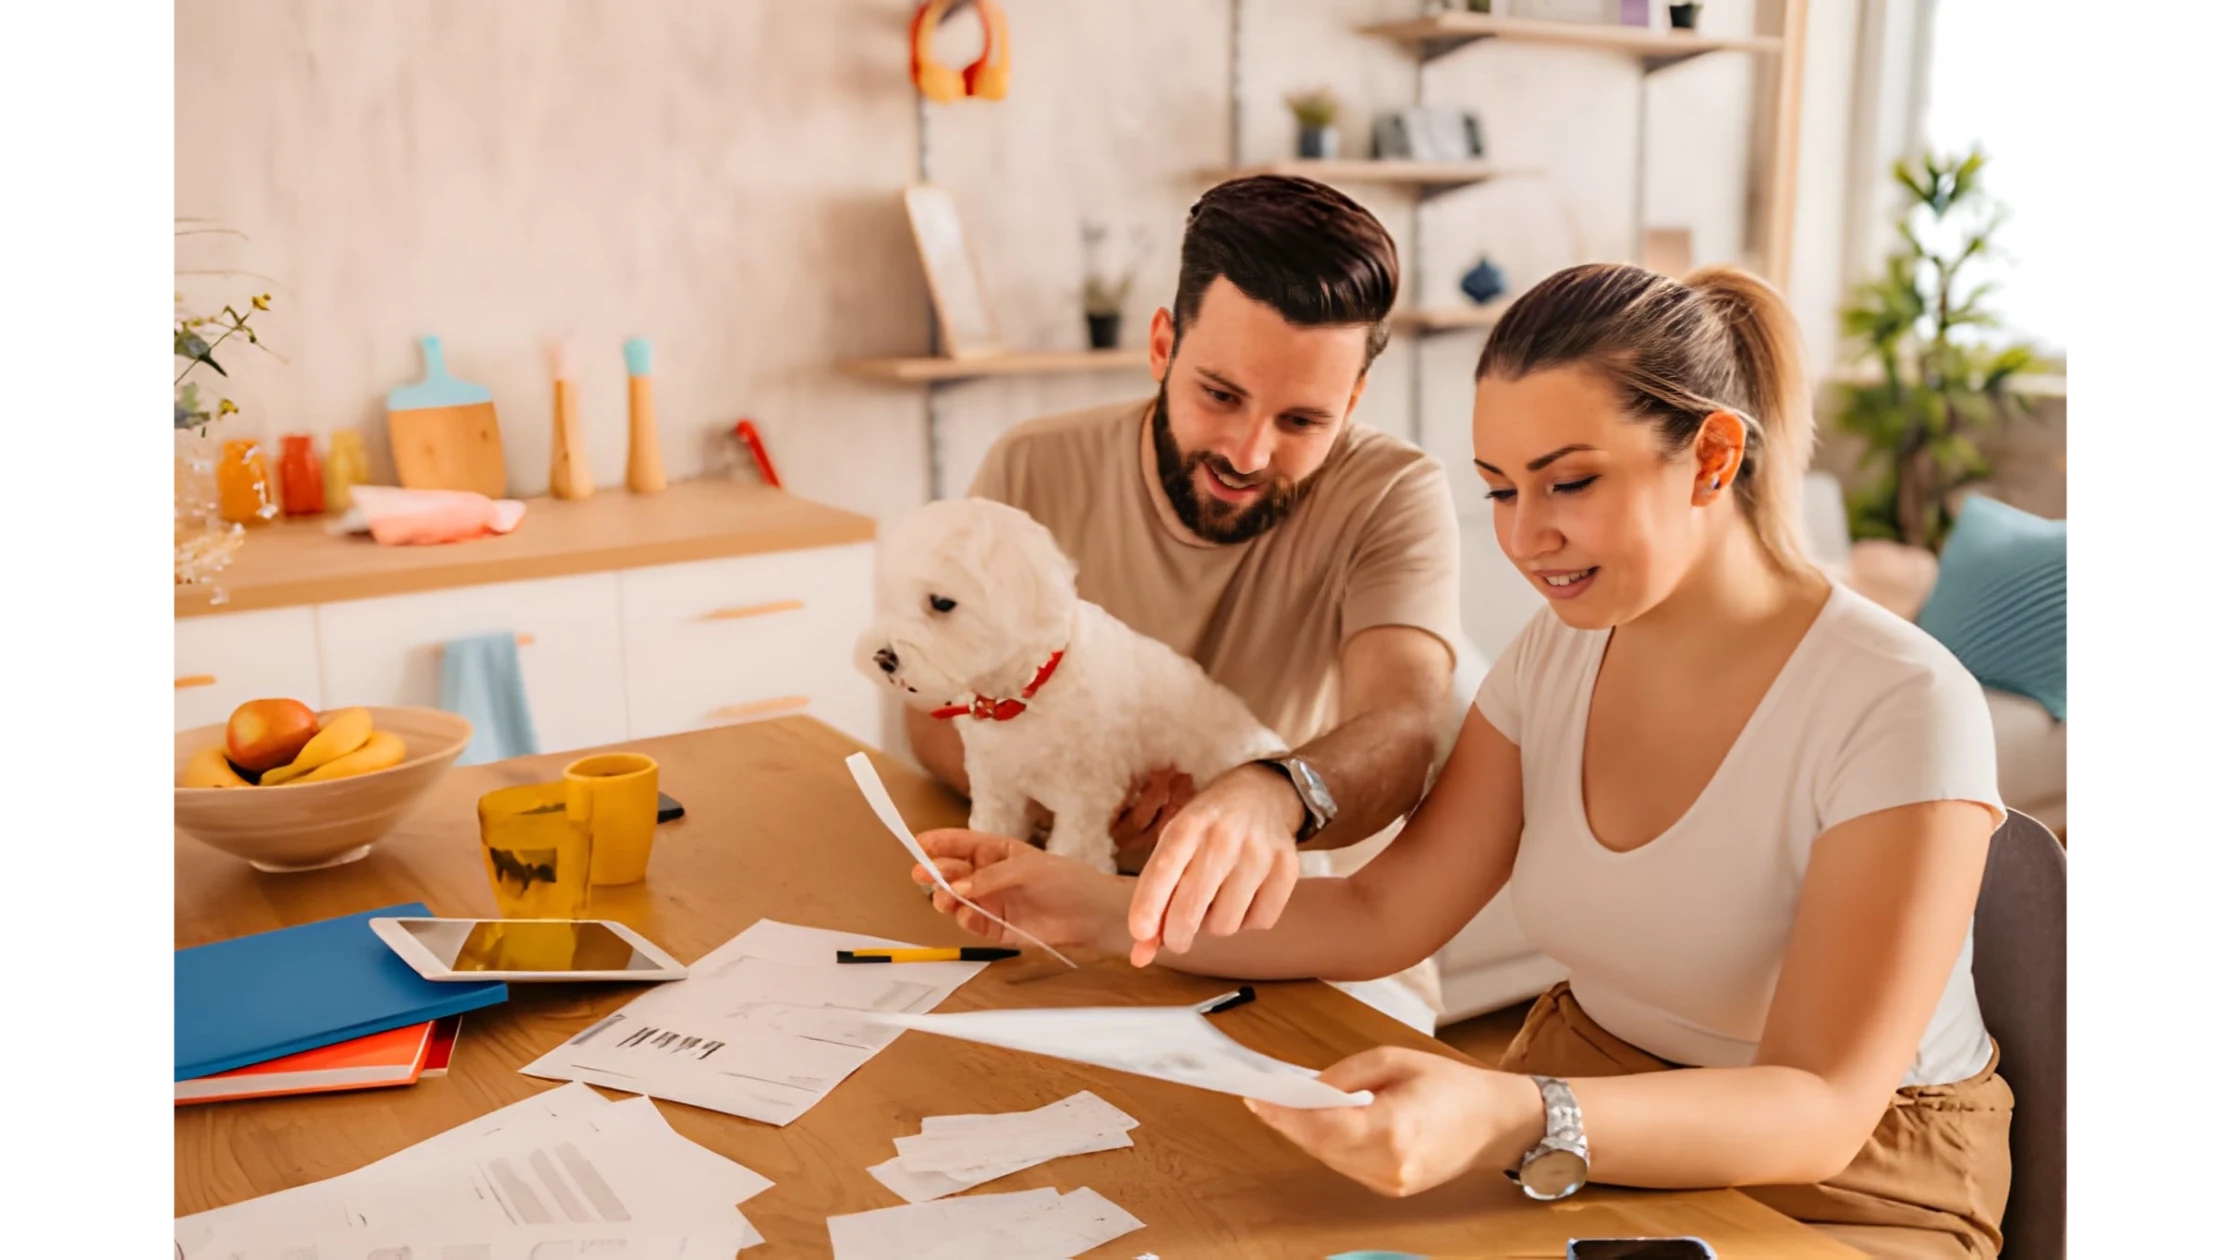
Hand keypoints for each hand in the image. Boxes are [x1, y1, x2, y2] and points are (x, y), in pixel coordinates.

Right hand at [911, 829, 1130, 951]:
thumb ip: (990, 878)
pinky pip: (975, 923)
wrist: (1091, 914)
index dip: (940, 843)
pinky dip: (966, 920)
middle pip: (955, 873)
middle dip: (936, 872)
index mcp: (998, 852)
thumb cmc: (1065, 880)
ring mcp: (994, 902)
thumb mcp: (1026, 869)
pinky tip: (965, 915)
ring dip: (947, 898)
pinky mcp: (1000, 928)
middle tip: (921, 874)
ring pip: (959, 900)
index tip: (918, 843)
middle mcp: (991, 877)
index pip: (963, 844)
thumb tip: (958, 887)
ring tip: (943, 900)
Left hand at [1125, 764, 1303, 966]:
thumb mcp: (1174, 846)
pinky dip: (1247, 921)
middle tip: (1176, 937)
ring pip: (1225, 923)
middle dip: (1177, 934)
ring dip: (1214, 924)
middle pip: (1192, 906)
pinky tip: (1244, 899)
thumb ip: (1155, 897)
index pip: (1164, 869)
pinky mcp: (1288, 868)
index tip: (1139, 934)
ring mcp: (1259, 852)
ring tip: (1216, 901)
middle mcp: (1224, 836)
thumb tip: (1140, 956)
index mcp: (1189, 825)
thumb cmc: (1208, 829)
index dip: (1149, 906)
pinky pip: (1260, 922)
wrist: (1264, 794)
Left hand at [1244, 1048, 1542, 1197]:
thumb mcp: (1395, 1060)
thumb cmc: (1452, 1085)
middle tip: (1264, 1099)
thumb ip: (1347, 1074)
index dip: (1285, 1113)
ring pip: (1330, 1158)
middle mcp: (1391, 1163)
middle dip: (1289, 1122)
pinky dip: (1329, 1145)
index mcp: (1393, 1127)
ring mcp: (1392, 1182)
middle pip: (1320, 1145)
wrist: (1494, 1122)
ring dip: (1306, 1134)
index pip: (1322, 1125)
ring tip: (1284, 1108)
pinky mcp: (1393, 1188)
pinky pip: (1347, 1166)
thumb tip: (1309, 1086)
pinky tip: (1318, 1125)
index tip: (1258, 1099)